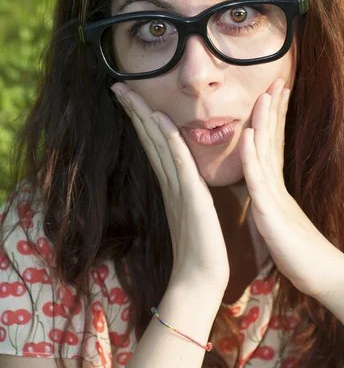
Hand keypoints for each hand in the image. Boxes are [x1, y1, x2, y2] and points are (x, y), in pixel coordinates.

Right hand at [111, 83, 229, 294]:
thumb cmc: (200, 250)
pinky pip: (177, 159)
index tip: (130, 99)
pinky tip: (158, 118)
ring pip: (157, 143)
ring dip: (143, 116)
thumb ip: (186, 193)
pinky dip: (167, 137)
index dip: (140, 121)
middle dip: (134, 111)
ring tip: (128, 94)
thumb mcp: (193, 213)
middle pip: (148, 139)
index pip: (153, 145)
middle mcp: (169, 182)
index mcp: (171, 185)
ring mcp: (177, 187)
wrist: (201, 280)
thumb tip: (183, 180)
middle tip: (118, 87)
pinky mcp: (190, 194)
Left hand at [239, 77, 343, 298]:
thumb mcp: (280, 219)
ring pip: (266, 152)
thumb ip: (272, 200)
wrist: (322, 277)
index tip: (273, 93)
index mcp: (276, 186)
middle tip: (275, 80)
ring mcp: (275, 197)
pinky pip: (260, 181)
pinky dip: (253, 156)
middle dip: (273, 108)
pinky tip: (249, 135)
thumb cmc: (301, 252)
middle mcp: (276, 186)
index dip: (273, 118)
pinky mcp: (272, 213)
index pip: (273, 144)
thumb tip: (264, 189)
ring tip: (264, 94)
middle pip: (272, 139)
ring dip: (264, 121)